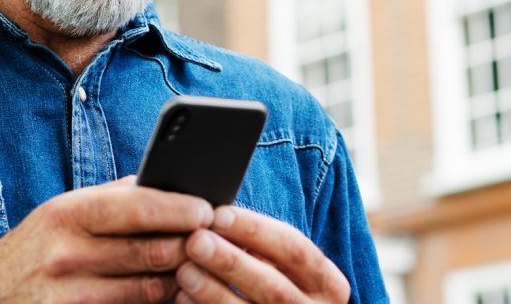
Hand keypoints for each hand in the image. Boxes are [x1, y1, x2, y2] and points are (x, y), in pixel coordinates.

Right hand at [0, 176, 213, 302]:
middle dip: (190, 244)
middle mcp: (67, 254)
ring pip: (151, 288)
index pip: (138, 208)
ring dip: (180, 277)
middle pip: (152, 252)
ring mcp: (70, 295)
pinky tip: (170, 291)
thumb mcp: (68, 209)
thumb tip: (173, 182)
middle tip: (212, 238)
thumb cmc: (43, 242)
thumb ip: (117, 197)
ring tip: (196, 263)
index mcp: (68, 213)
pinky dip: (158, 302)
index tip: (207, 208)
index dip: (180, 209)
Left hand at [174, 205, 350, 302]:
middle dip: (231, 262)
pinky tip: (183, 298)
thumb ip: (262, 247)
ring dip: (214, 292)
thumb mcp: (286, 268)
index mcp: (327, 284)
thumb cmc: (278, 287)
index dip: (256, 230)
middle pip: (273, 287)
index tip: (219, 215)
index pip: (295, 249)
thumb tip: (216, 217)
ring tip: (184, 271)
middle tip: (196, 241)